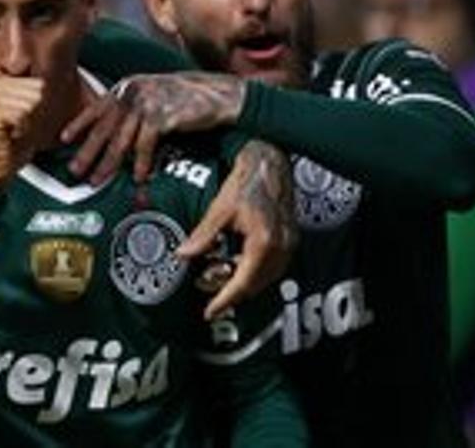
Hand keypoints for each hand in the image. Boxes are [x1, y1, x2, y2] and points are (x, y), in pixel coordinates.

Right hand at [0, 77, 45, 190]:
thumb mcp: (29, 114)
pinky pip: (22, 114)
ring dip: (30, 123)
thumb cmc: (13, 144)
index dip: (40, 106)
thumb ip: (37, 96)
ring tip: (15, 132)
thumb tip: (51, 83)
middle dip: (36, 114)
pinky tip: (11, 136)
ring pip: (31, 102)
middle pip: (36, 90)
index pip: (38, 83)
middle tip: (20, 129)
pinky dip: (23, 129)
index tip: (25, 121)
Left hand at [61, 72, 245, 184]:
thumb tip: (113, 133)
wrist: (218, 95)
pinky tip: (137, 178)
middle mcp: (133, 91)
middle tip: (74, 171)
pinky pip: (145, 145)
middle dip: (87, 151)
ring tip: (97, 180)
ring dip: (108, 163)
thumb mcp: (153, 96)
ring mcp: (148, 102)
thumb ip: (133, 108)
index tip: (63, 139)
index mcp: (128, 86)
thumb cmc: (185, 100)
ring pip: (120, 139)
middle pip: (104, 127)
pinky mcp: (163, 116)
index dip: (79, 124)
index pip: (97, 107)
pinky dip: (140, 163)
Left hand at [177, 140, 296, 319]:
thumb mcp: (219, 209)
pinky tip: (235, 260)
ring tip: (218, 270)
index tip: (210, 311)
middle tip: (206, 287)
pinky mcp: (291, 239)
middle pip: (255, 285)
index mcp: (263, 241)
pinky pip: (272, 267)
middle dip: (230, 291)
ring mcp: (289, 244)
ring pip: (265, 279)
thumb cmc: (247, 180)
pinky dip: (252, 270)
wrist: (270, 162)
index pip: (242, 283)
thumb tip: (183, 255)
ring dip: (242, 281)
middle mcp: (281, 247)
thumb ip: (203, 236)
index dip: (224, 300)